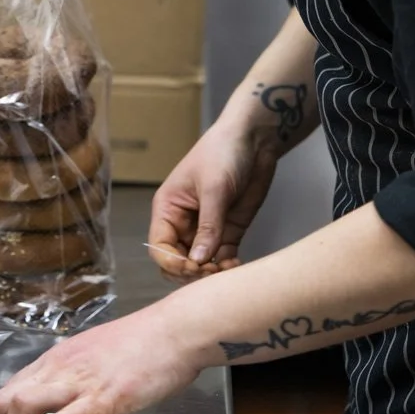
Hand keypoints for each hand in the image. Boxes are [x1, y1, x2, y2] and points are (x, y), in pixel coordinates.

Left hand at [0, 299, 200, 413]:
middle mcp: (62, 366)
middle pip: (6, 397)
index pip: (12, 385)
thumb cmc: (145, 343)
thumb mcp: (100, 357)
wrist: (174, 331)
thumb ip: (82, 385)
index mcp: (61, 356)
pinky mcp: (101, 398)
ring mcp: (79, 381)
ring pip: (23, 405)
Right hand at [148, 113, 276, 280]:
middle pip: (177, 261)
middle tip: (213, 271)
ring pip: (200, 264)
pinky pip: (221, 259)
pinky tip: (236, 267)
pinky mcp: (228, 232)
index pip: (159, 246)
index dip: (172, 262)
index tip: (194, 267)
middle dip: (191, 272)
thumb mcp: (214, 188)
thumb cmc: (223, 153)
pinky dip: (227, 268)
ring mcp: (206, 229)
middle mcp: (183, 223)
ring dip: (211, 273)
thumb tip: (197, 261)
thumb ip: (208, 226)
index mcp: (169, 208)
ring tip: (228, 269)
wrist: (255, 140)